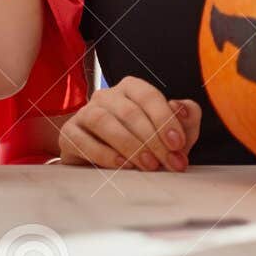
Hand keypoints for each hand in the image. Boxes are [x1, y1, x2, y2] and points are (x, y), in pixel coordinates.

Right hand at [57, 77, 201, 170]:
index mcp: (130, 89)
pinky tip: (122, 165)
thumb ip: (185, 120)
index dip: (165, 119)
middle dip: (152, 139)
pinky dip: (103, 154)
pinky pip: (82, 140)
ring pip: (103, 121)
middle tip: (168, 163)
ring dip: (129, 145)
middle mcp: (105, 96)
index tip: (178, 144)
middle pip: (128, 111)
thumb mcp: (170, 135)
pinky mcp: (69, 134)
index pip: (147, 95)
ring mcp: (84, 113)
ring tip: (148, 165)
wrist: (106, 166)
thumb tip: (183, 109)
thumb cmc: (143, 145)